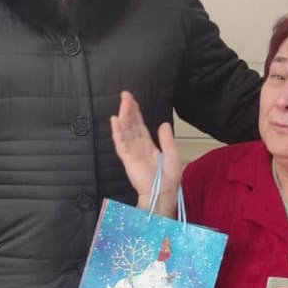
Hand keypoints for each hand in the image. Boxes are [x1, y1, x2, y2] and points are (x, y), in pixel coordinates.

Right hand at [111, 91, 181, 212]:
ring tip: (121, 104)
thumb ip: (167, 139)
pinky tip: (115, 121)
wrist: (164, 191)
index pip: (139, 125)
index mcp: (148, 145)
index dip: (135, 112)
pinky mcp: (128, 159)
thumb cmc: (169, 176)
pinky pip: (122, 143)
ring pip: (125, 131)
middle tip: (124, 95)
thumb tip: (163, 123)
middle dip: (127, 110)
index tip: (130, 99)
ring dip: (123, 117)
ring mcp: (132, 152)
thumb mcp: (172, 153)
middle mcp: (138, 147)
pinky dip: (118, 132)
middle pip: (131, 125)